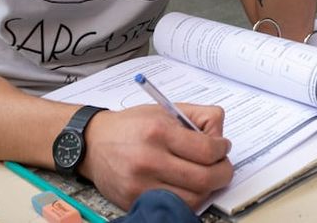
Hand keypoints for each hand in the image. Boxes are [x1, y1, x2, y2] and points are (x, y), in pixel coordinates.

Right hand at [80, 104, 233, 210]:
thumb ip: (198, 116)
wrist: (93, 143)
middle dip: (222, 173)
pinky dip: (187, 199)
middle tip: (222, 166)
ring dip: (207, 189)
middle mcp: (149, 159)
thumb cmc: (131, 126)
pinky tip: (187, 187)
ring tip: (205, 176)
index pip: (207, 150)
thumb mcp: (164, 110)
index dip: (222, 150)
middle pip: (204, 178)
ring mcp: (141, 185)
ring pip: (193, 199)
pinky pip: (174, 206)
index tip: (223, 148)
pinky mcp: (135, 201)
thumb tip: (220, 135)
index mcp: (159, 132)